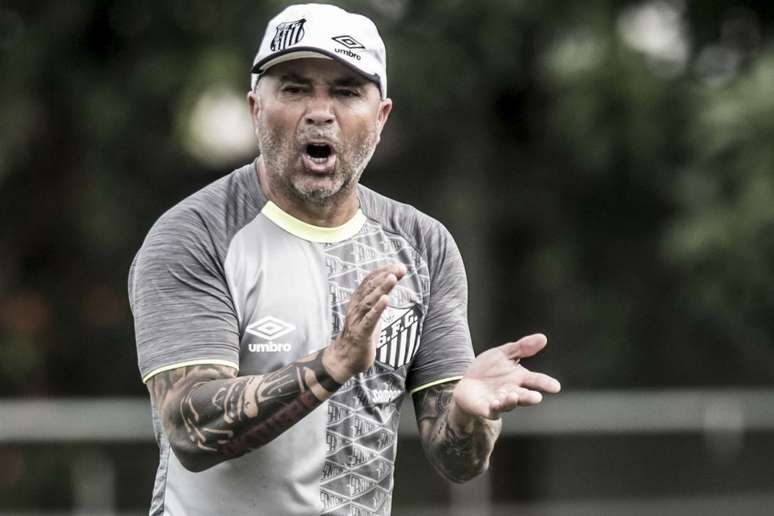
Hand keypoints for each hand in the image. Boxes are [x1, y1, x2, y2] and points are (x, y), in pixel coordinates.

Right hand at [324, 263, 406, 381]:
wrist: (343, 360)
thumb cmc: (359, 336)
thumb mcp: (370, 315)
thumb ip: (376, 303)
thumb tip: (387, 291)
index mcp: (357, 302)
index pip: (369, 282)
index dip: (383, 272)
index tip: (397, 265)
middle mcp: (356, 308)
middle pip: (370, 288)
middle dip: (385, 276)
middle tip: (400, 268)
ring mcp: (357, 320)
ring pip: (369, 301)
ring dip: (381, 288)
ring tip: (392, 278)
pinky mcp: (361, 334)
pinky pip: (369, 320)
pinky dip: (377, 309)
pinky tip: (386, 300)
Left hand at [452, 334, 560, 421]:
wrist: (467, 383)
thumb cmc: (489, 369)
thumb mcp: (503, 354)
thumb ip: (522, 347)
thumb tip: (543, 338)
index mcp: (519, 378)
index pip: (535, 381)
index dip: (545, 383)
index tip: (555, 387)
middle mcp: (512, 392)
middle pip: (524, 396)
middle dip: (530, 397)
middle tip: (537, 397)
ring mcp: (500, 402)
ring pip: (509, 404)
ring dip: (511, 401)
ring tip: (513, 396)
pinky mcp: (487, 409)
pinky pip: (492, 410)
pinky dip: (495, 407)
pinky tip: (495, 402)